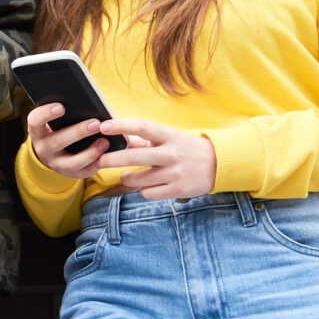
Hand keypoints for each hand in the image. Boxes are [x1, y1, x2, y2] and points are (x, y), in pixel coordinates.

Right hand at [25, 100, 117, 181]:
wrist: (54, 152)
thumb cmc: (59, 127)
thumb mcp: (56, 120)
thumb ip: (66, 111)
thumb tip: (86, 101)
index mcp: (37, 131)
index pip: (35, 121)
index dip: (46, 114)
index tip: (61, 106)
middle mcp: (42, 148)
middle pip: (57, 142)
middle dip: (78, 132)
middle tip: (95, 123)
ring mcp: (54, 163)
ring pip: (71, 162)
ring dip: (90, 152)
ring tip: (105, 142)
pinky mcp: (67, 174)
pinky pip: (82, 173)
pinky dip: (94, 165)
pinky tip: (105, 156)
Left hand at [97, 118, 216, 200]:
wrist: (219, 164)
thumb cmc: (187, 148)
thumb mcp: (170, 138)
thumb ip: (146, 140)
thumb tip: (121, 139)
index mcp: (169, 136)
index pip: (142, 127)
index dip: (121, 126)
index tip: (103, 126)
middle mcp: (171, 153)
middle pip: (134, 156)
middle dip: (111, 159)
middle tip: (98, 161)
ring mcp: (174, 173)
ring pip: (138, 179)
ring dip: (126, 178)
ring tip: (125, 175)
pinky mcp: (177, 189)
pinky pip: (148, 192)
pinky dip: (142, 190)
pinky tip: (146, 185)